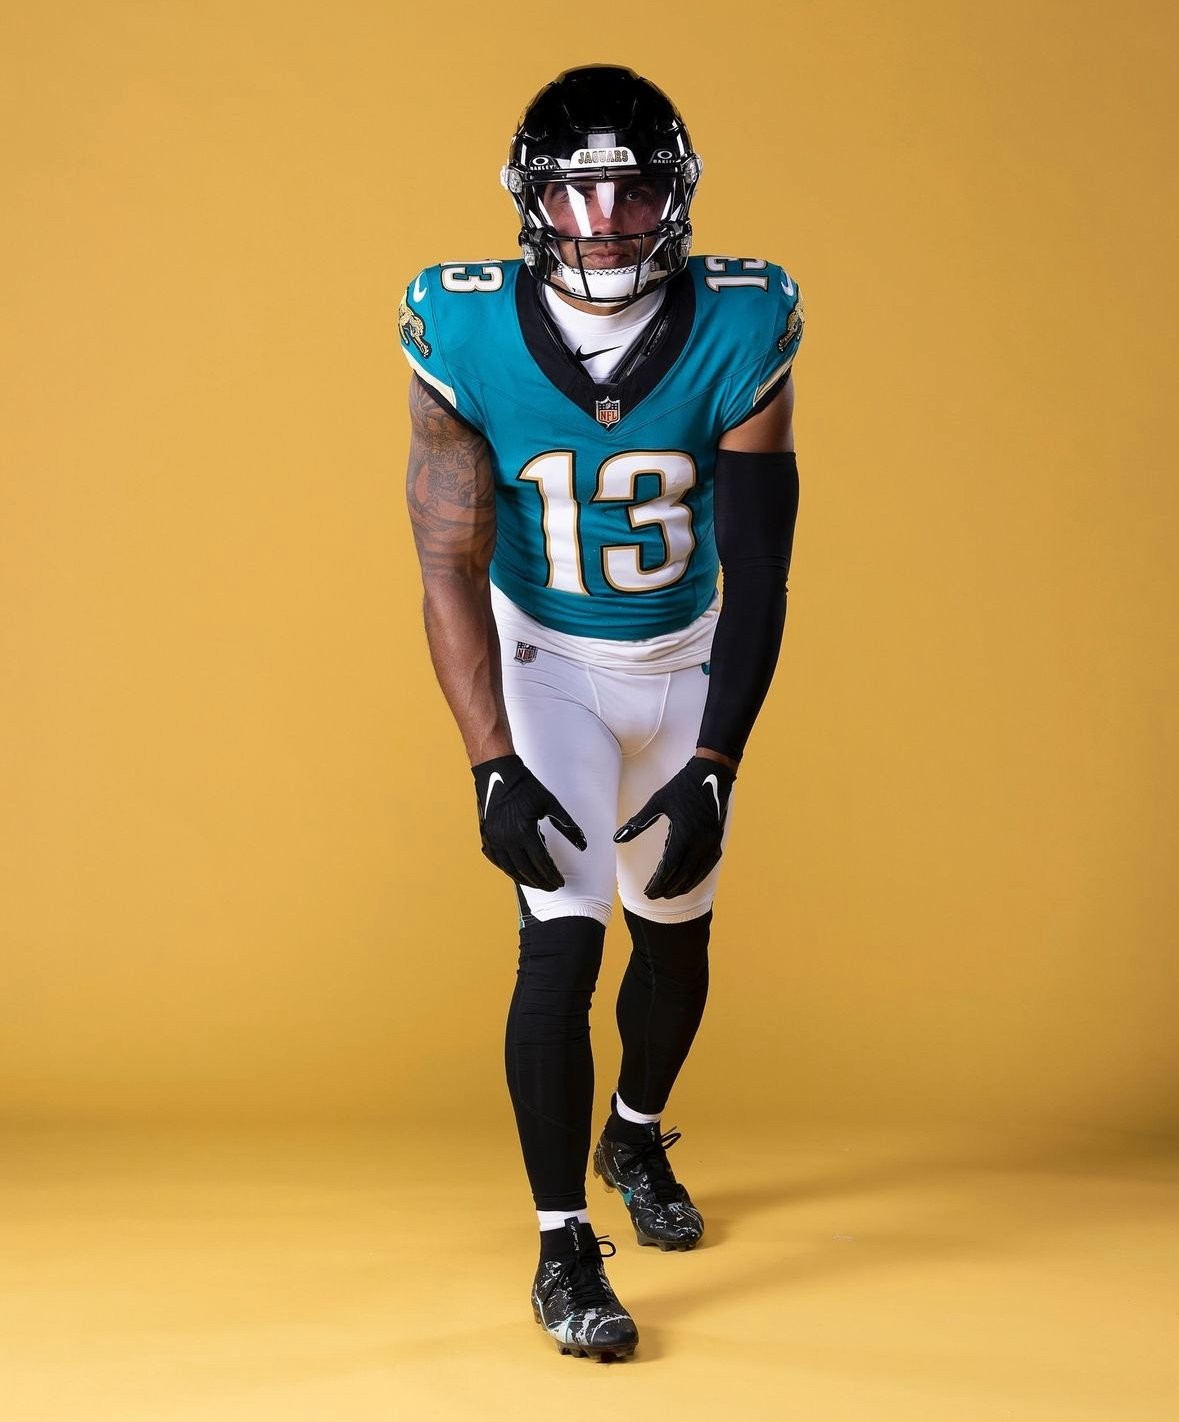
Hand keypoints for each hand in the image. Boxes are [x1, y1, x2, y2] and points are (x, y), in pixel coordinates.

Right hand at [472, 755, 586, 891]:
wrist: (499, 773)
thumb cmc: (526, 787)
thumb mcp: (551, 804)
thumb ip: (568, 826)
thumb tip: (583, 845)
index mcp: (524, 831)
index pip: (541, 862)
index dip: (552, 874)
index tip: (560, 882)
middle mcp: (507, 839)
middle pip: (526, 870)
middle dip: (541, 881)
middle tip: (552, 887)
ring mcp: (494, 839)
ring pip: (510, 869)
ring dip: (525, 880)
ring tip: (538, 884)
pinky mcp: (487, 837)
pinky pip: (497, 861)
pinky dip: (509, 870)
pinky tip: (518, 874)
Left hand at [613, 756, 735, 898]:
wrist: (711, 773)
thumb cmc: (682, 787)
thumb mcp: (657, 802)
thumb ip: (638, 822)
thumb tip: (617, 838)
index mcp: (684, 834)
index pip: (669, 867)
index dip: (658, 882)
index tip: (647, 891)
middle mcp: (700, 842)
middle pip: (683, 875)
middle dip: (668, 888)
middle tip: (654, 896)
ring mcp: (711, 842)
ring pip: (696, 873)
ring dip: (683, 886)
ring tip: (669, 893)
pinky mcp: (717, 840)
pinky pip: (707, 866)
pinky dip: (697, 877)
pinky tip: (688, 881)